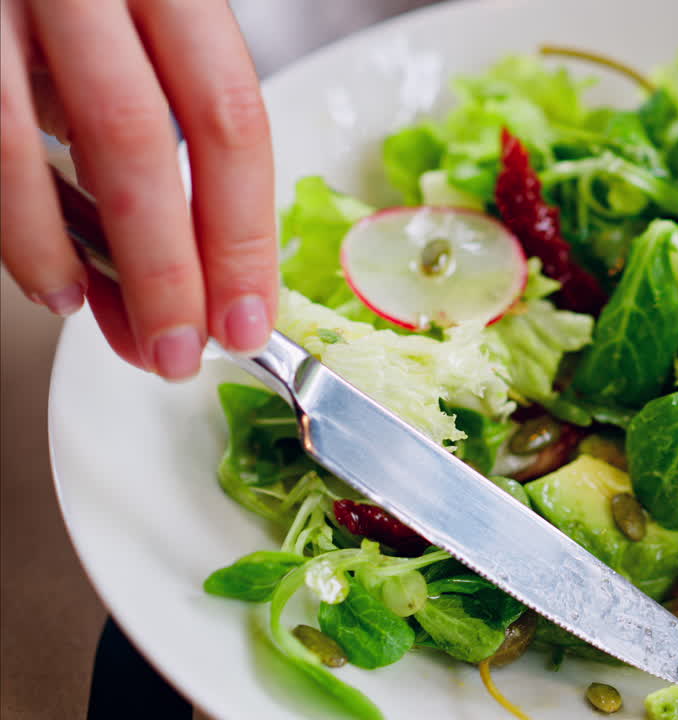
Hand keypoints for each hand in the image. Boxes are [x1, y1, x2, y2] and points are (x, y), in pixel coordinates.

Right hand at [0, 0, 276, 379]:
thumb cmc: (77, 7)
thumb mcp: (133, 44)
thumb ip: (154, 135)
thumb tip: (189, 273)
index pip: (227, 112)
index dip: (242, 229)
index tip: (249, 314)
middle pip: (140, 137)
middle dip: (169, 267)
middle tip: (183, 350)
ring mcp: (0, 1)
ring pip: (28, 145)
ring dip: (79, 262)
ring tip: (119, 331)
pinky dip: (19, 230)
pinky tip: (53, 281)